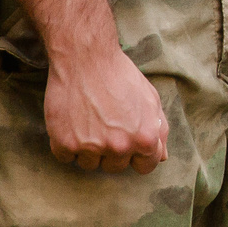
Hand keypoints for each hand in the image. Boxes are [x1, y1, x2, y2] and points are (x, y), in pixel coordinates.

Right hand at [44, 44, 169, 173]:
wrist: (86, 58)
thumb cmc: (121, 76)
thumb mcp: (150, 99)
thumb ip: (160, 130)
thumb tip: (163, 156)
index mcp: (145, 139)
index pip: (144, 167)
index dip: (137, 155)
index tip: (128, 142)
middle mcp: (119, 147)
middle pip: (115, 167)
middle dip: (112, 150)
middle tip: (105, 125)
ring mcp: (91, 147)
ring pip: (90, 164)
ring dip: (88, 149)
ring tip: (87, 122)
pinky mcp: (65, 143)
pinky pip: (66, 157)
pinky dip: (66, 144)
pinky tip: (71, 123)